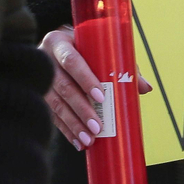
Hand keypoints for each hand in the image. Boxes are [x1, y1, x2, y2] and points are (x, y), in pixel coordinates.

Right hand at [40, 25, 150, 149]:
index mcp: (60, 42)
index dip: (85, 79)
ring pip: (55, 104)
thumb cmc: (84, 49)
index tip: (101, 97)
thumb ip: (123, 68)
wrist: (57, 50)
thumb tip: (145, 88)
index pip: (71, 61)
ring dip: (73, 124)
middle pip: (63, 87)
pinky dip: (66, 130)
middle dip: (81, 109)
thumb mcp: (102, 51)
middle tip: (97, 127)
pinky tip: (77, 141)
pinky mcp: (38, 95)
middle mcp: (45, 59)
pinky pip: (51, 115)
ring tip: (89, 139)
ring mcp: (39, 78)